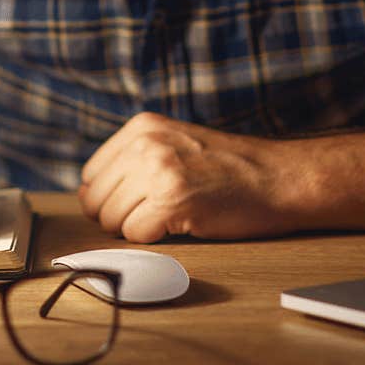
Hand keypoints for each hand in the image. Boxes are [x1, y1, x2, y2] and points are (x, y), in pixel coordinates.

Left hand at [77, 112, 300, 242]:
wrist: (279, 178)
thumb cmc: (230, 168)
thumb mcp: (175, 143)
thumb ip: (132, 160)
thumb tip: (85, 195)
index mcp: (142, 126)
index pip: (91, 174)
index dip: (111, 195)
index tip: (141, 199)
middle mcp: (146, 143)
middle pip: (95, 199)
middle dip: (120, 215)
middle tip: (159, 211)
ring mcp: (158, 170)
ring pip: (111, 220)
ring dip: (138, 227)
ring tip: (174, 213)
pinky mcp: (172, 201)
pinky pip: (135, 234)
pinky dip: (154, 238)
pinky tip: (182, 222)